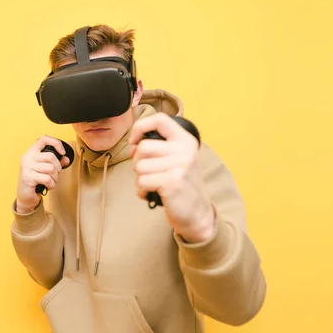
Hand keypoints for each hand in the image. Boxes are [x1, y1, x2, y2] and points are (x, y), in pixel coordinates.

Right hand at [15, 136, 70, 213]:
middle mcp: (27, 157)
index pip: (44, 139)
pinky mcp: (28, 177)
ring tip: (50, 181)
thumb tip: (66, 159)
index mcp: (31, 152)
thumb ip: (56, 163)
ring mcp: (26, 167)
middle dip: (57, 168)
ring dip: (55, 178)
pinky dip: (51, 184)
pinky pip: (47, 179)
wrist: (25, 196)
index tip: (62, 152)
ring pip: (50, 169)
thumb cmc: (35, 181)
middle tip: (54, 175)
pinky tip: (47, 186)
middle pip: (51, 157)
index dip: (56, 143)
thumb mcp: (46, 169)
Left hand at [129, 113, 215, 242]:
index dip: (140, 127)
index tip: (134, 141)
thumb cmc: (182, 185)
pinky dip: (141, 191)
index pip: (159, 119)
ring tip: (153, 185)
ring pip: (139, 166)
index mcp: (186, 140)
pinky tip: (152, 195)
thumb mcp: (178, 159)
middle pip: (142, 147)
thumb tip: (133, 144)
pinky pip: (142, 182)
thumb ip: (160, 147)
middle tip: (149, 174)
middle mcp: (185, 150)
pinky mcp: (173, 183)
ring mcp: (180, 166)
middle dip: (138, 163)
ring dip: (140, 179)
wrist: (198, 213)